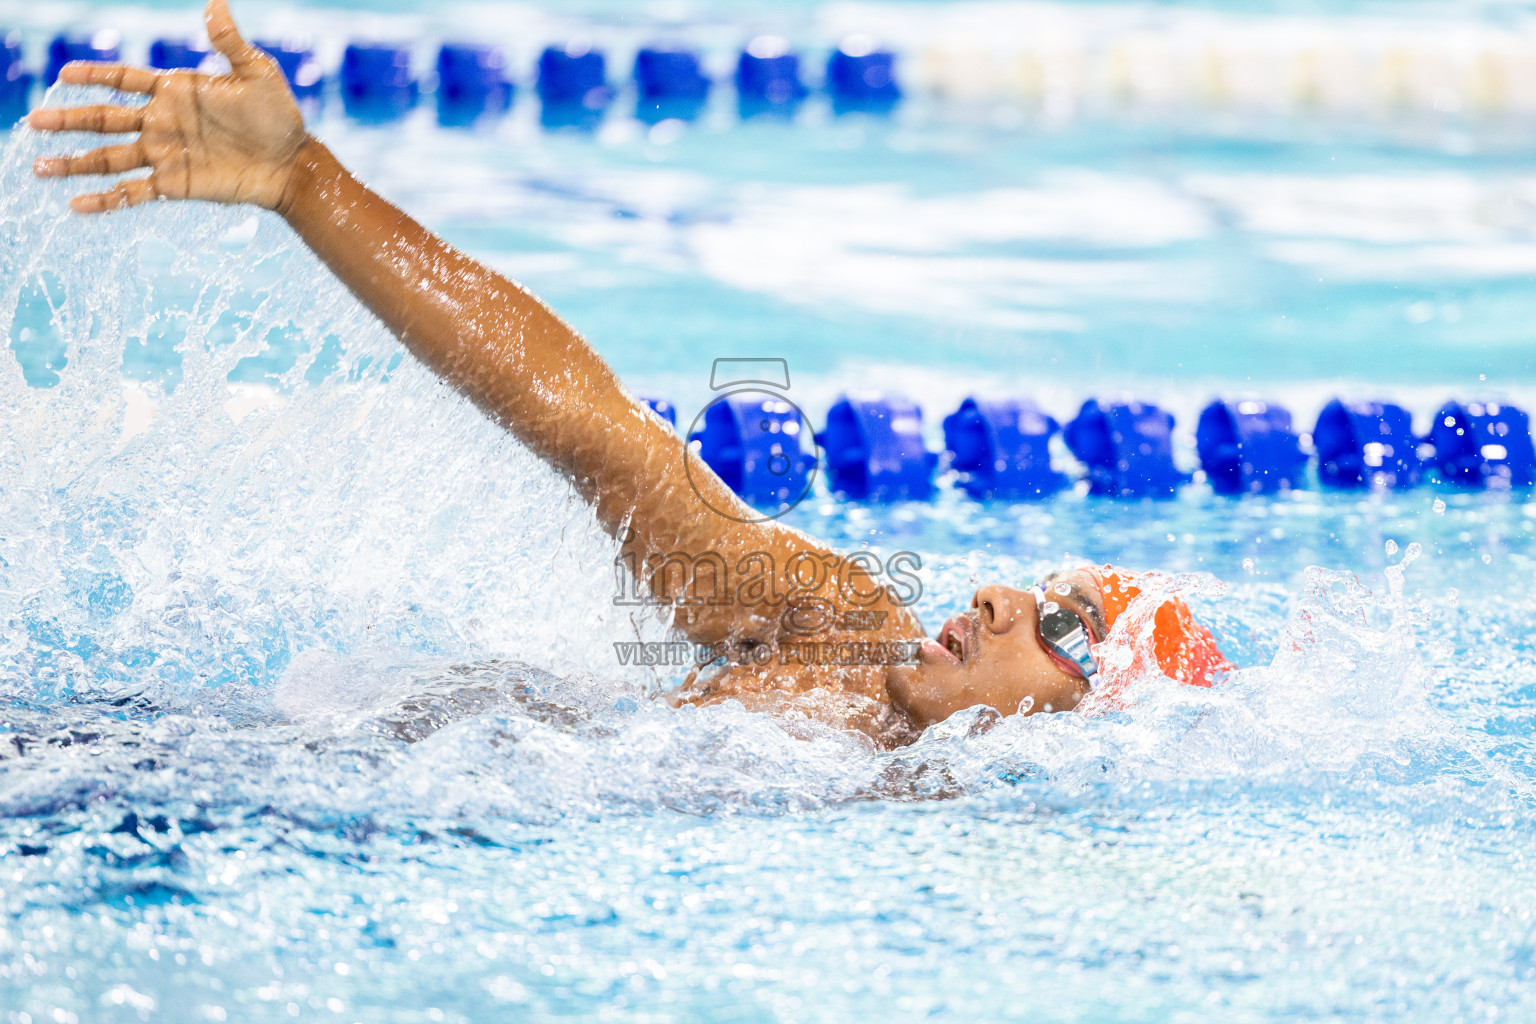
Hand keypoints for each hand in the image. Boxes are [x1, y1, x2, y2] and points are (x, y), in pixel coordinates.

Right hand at [28, 0, 308, 213]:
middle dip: (69, 120)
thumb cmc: (279, 116)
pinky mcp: (175, 184)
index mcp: (175, 91)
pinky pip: (133, 192)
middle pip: (104, 119)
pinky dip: (107, 200)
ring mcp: (166, 154)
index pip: (124, 79)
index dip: (94, 76)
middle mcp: (162, 122)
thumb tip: (215, 4)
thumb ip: (230, 43)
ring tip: (40, 167)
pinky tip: (77, 206)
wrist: (292, 163)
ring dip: (75, 164)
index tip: (63, 75)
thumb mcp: (256, 73)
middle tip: (32, 122)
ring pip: (109, 158)